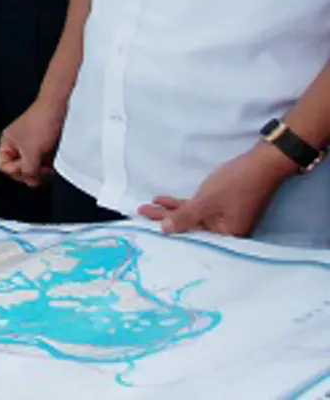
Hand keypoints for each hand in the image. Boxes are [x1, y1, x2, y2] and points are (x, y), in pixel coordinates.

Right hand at [0, 100, 65, 187]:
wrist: (60, 108)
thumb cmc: (42, 121)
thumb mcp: (31, 151)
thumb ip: (28, 170)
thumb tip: (31, 182)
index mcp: (7, 143)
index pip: (4, 166)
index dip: (15, 170)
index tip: (27, 167)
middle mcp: (18, 145)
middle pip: (19, 170)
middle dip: (30, 172)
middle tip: (40, 170)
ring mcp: (32, 147)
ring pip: (33, 169)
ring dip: (42, 171)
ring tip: (49, 167)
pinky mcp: (46, 148)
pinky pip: (44, 165)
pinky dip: (49, 167)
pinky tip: (55, 164)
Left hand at [137, 143, 297, 237]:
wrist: (262, 163)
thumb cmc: (236, 183)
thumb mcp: (206, 201)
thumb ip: (185, 217)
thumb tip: (165, 231)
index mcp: (226, 237)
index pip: (192, 239)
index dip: (169, 235)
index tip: (147, 231)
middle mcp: (226, 232)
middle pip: (189, 228)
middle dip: (163, 220)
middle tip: (139, 214)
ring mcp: (224, 219)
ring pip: (191, 217)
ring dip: (169, 211)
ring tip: (145, 207)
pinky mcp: (222, 207)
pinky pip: (197, 209)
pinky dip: (181, 205)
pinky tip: (163, 201)